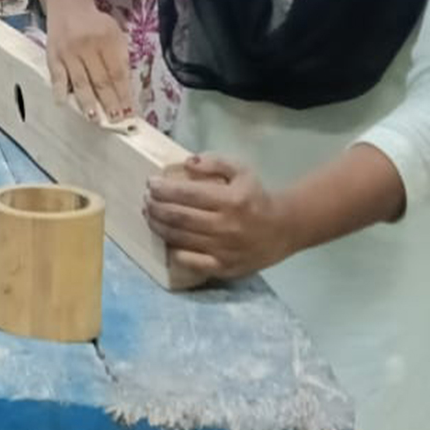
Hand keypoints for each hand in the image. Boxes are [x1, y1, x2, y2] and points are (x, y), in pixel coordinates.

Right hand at [44, 0, 133, 123]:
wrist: (67, 5)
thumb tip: (124, 90)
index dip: (124, 93)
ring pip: (80, 81)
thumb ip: (119, 58)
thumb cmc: (95, 24)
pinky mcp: (52, 55)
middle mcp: (87, 45)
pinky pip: (57, 76)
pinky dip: (60, 90)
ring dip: (87, 102)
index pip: (117, 72)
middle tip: (116, 119)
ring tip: (95, 118)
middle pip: (100, 79)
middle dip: (109, 102)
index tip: (130, 111)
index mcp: (107, 40)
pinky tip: (64, 103)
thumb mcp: (114, 34)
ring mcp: (68, 51)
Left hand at [144, 155, 289, 278]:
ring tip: (149, 215)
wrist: (284, 229)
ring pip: (180, 238)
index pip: (187, 194)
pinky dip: (174, 250)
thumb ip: (214, 162)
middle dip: (155, 206)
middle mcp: (226, 226)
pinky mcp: (224, 267)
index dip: (163, 189)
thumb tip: (187, 163)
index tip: (150, 183)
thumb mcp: (241, 170)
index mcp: (231, 201)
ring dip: (158, 225)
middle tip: (145, 199)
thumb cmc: (256, 196)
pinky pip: (191, 261)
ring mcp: (224, 249)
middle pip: (178, 217)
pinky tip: (166, 239)